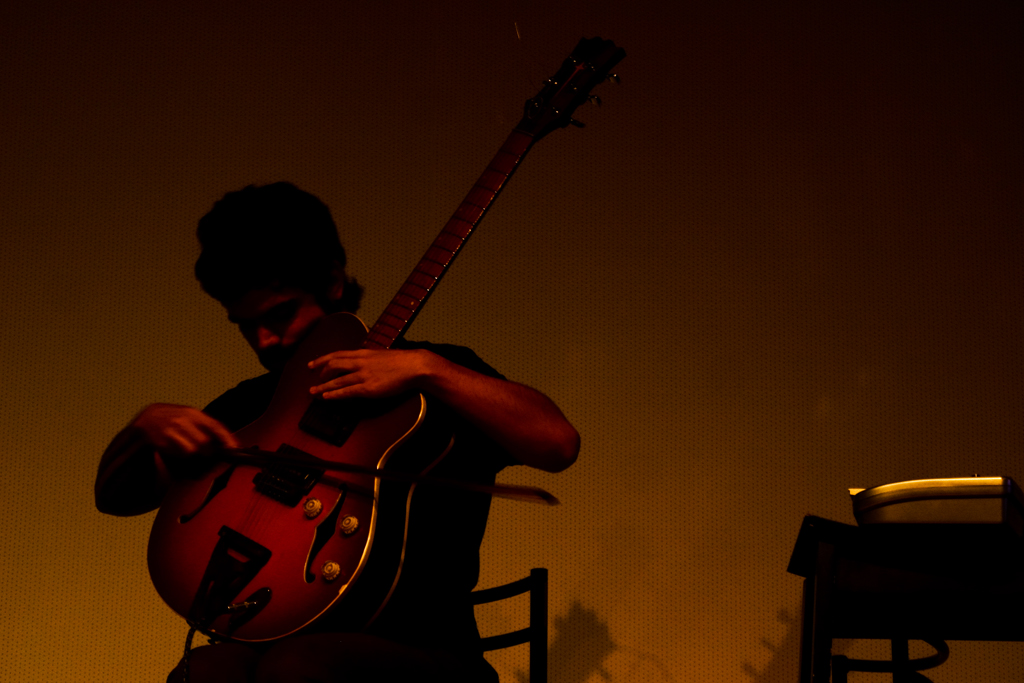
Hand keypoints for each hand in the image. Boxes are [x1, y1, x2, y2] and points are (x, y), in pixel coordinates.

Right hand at [130, 403, 239, 458]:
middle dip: (206, 449)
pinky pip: (178, 454)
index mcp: (193, 413)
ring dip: (192, 452)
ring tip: (184, 445)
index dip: (226, 438)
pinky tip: (174, 447)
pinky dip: (180, 454)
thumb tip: (227, 441)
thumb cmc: (172, 417)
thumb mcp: (190, 415)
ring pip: (191, 450)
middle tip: (203, 449)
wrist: (146, 418)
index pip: (215, 426)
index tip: (234, 447)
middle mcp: (183, 421)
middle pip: (204, 443)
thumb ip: (207, 426)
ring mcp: (172, 431)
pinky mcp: (162, 442)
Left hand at [307, 349, 431, 399]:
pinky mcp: (368, 388)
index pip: (337, 354)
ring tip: (313, 392)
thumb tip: (361, 364)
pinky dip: (334, 394)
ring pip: (337, 379)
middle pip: (332, 365)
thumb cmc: (402, 362)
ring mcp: (363, 375)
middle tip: (313, 380)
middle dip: (320, 372)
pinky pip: (347, 391)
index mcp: (363, 353)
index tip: (312, 364)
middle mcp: (360, 362)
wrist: (414, 366)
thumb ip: (368, 359)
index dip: (322, 359)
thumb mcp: (381, 355)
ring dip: (322, 386)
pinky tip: (327, 397)